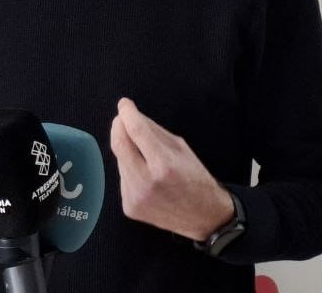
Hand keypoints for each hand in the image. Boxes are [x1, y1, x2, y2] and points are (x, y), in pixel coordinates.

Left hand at [109, 97, 234, 240]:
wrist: (203, 217)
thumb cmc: (196, 180)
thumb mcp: (181, 148)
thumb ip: (154, 131)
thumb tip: (133, 116)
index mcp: (164, 165)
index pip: (136, 131)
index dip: (127, 113)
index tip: (124, 105)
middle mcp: (146, 183)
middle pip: (119, 145)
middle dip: (118, 127)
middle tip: (122, 119)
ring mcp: (135, 197)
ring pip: (119, 161)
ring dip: (126, 150)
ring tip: (142, 153)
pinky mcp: (129, 206)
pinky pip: (123, 178)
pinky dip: (130, 170)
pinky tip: (144, 175)